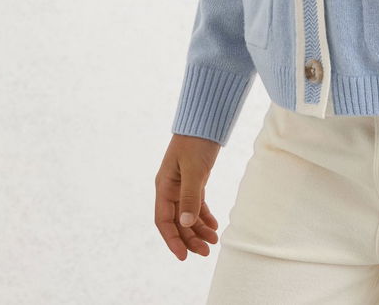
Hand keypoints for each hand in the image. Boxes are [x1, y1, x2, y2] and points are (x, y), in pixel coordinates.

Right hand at [155, 133, 222, 259]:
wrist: (205, 121)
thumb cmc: (196, 142)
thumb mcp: (194, 170)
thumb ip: (190, 197)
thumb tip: (185, 224)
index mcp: (164, 187)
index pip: (164, 221)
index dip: (172, 240)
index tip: (184, 256)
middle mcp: (170, 189)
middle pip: (177, 222)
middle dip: (190, 238)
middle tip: (206, 252)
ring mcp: (181, 186)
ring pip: (187, 215)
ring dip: (198, 229)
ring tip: (214, 241)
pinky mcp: (194, 181)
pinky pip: (196, 205)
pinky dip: (204, 216)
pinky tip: (214, 225)